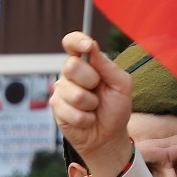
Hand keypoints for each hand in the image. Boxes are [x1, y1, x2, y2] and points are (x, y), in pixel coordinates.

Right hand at [51, 32, 134, 176]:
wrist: (109, 136)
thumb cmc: (116, 108)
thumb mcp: (121, 85)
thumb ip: (107, 66)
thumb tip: (92, 47)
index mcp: (87, 63)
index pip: (72, 43)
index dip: (76, 41)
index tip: (87, 46)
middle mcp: (71, 74)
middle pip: (71, 66)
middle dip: (90, 81)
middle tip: (98, 91)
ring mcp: (61, 90)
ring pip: (72, 92)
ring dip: (89, 104)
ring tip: (93, 109)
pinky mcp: (56, 107)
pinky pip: (69, 110)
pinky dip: (84, 118)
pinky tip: (87, 120)